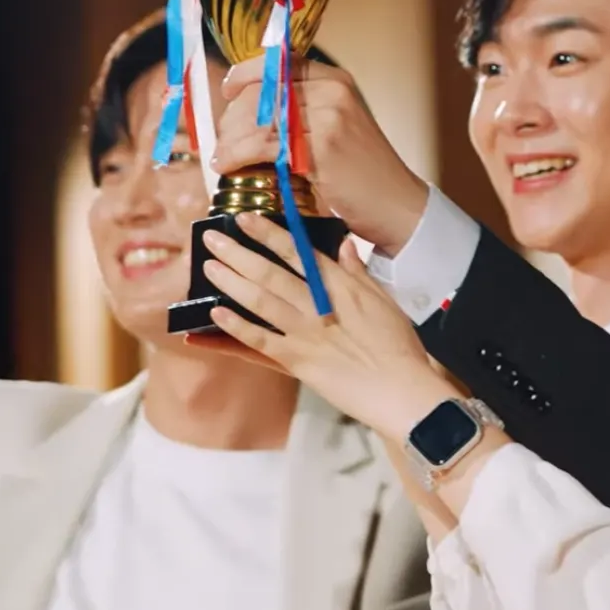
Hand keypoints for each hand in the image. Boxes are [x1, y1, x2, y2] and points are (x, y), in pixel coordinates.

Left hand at [198, 212, 465, 438]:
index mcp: (341, 286)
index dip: (268, 233)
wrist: (401, 390)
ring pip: (259, 301)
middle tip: (211, 239)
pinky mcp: (297, 362)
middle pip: (270, 273)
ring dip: (230, 282)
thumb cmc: (398, 346)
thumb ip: (358, 271)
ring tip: (208, 267)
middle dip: (238, 253)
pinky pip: (259, 341)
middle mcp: (318, 305)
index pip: (298, 252)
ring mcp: (304, 333)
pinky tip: (214, 314)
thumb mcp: (384, 300)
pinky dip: (235, 327)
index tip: (245, 218)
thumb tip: (344, 244)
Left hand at [213, 59, 429, 250]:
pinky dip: (236, 156)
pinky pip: (261, 147)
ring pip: (257, 120)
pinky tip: (227, 166)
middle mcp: (333, 93)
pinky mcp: (320, 150)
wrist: (396, 203)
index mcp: (336, 81)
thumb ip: (305, 109)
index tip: (227, 93)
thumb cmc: (364, 171)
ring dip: (229, 140)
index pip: (278, 64)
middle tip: (223, 140)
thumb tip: (251, 107)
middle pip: (261, 92)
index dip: (244, 75)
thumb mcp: (340, 125)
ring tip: (221, 157)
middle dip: (232, 117)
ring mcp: (328, 119)